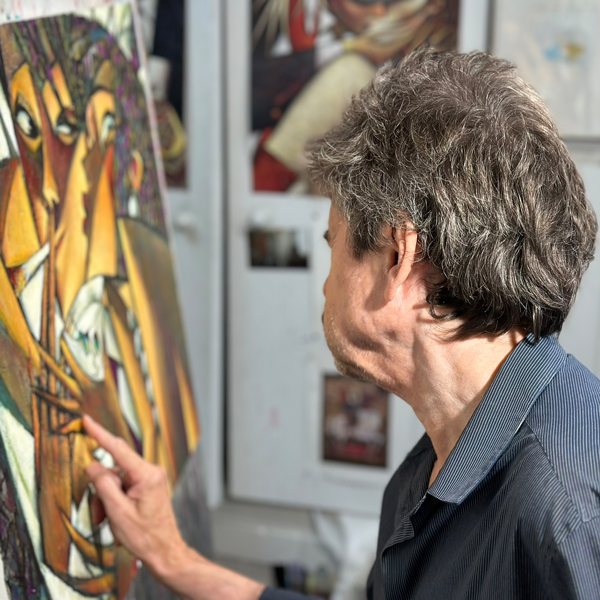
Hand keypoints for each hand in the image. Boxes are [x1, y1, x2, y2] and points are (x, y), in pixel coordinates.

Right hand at [84, 414, 264, 599]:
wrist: (165, 550)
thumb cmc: (145, 535)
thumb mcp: (118, 512)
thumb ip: (104, 485)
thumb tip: (93, 465)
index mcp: (146, 474)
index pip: (118, 448)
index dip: (100, 434)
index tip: (87, 420)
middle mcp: (151, 471)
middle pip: (114, 471)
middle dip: (102, 492)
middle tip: (99, 516)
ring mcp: (151, 478)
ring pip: (117, 482)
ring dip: (107, 502)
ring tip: (109, 523)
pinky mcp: (149, 486)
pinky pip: (125, 487)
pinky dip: (115, 502)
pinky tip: (117, 520)